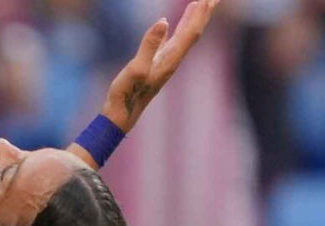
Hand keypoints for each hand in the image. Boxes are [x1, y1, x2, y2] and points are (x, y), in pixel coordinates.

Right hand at [101, 0, 219, 132]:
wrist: (120, 115)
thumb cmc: (126, 95)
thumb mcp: (136, 69)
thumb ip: (149, 45)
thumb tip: (163, 21)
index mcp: (170, 61)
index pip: (190, 33)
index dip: (199, 15)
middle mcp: (171, 61)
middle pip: (192, 33)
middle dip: (203, 14)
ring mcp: (163, 62)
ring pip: (183, 36)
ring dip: (192, 19)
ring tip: (199, 3)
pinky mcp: (153, 64)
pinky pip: (169, 41)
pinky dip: (174, 29)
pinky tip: (171, 23)